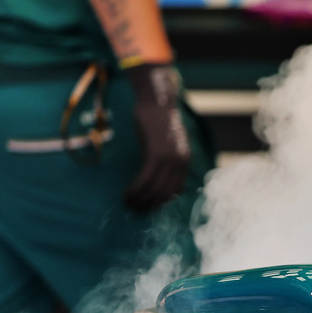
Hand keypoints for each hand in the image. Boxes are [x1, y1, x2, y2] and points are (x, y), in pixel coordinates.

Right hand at [124, 63, 191, 212]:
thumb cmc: (156, 122)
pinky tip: (126, 194)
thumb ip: (164, 162)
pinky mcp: (157, 154)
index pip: (174, 192)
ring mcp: (171, 159)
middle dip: (148, 205)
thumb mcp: (165, 145)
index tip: (146, 208)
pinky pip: (145, 179)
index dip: (159, 203)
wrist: (156, 102)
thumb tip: (155, 181)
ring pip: (154, 189)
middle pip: (165, 194)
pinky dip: (135, 189)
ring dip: (139, 200)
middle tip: (133, 210)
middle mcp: (181, 164)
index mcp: (185, 163)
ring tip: (127, 204)